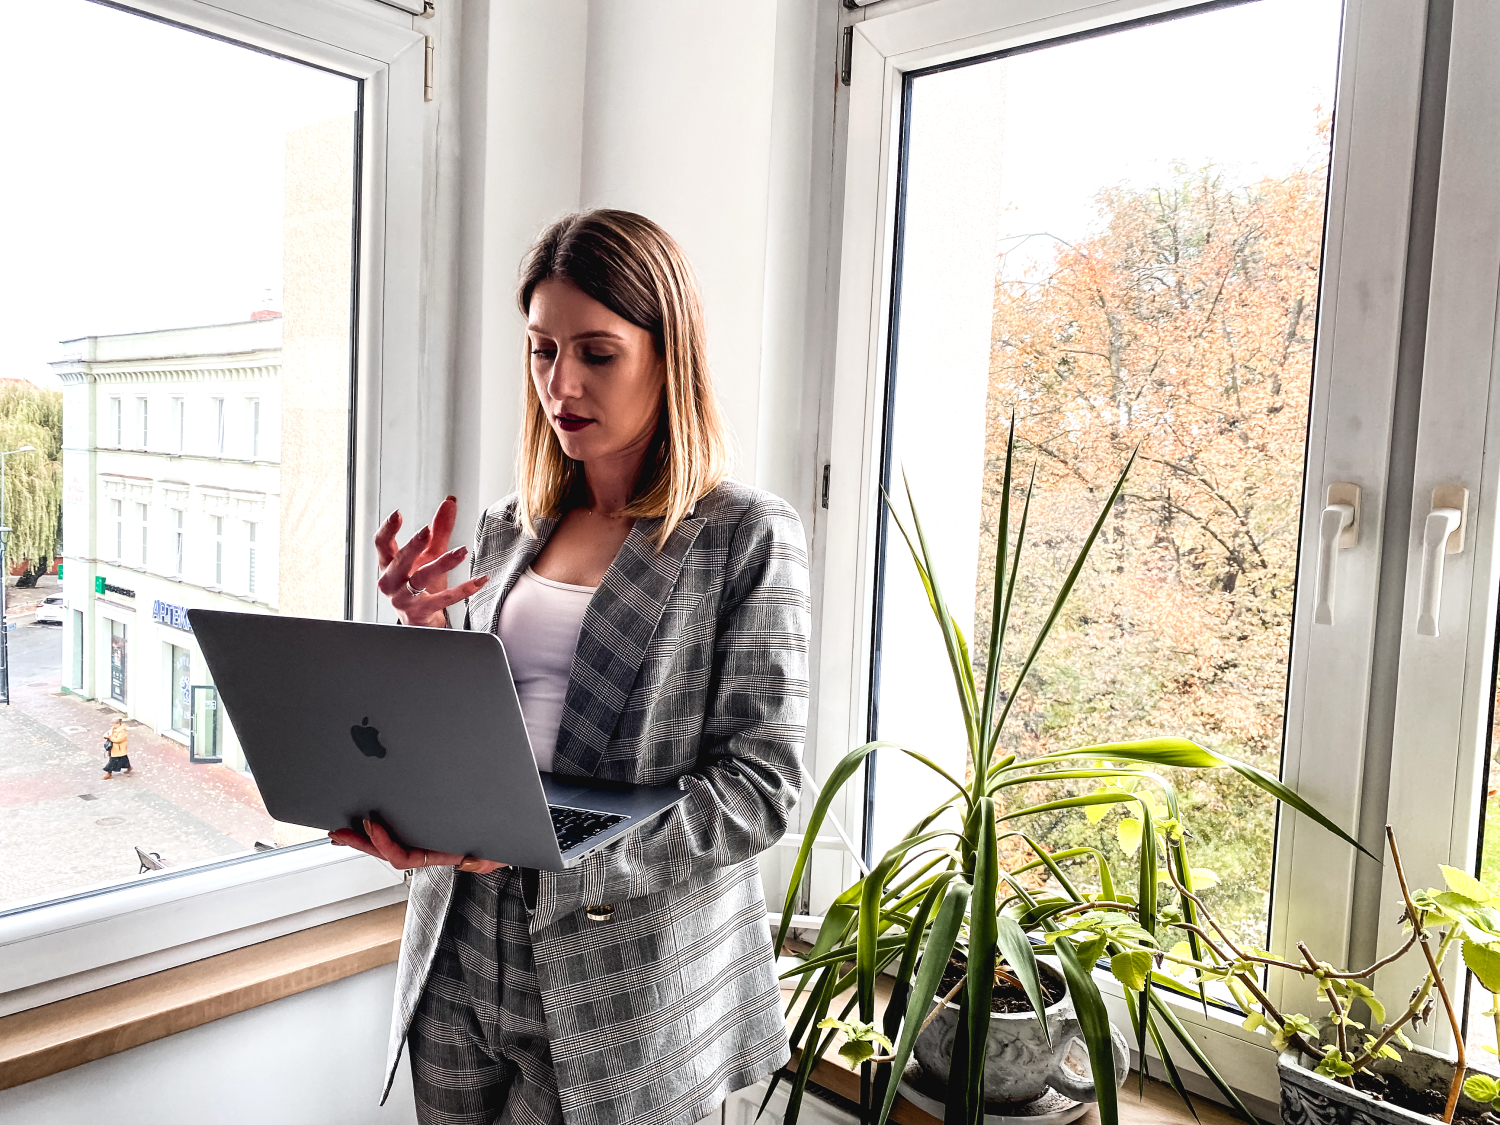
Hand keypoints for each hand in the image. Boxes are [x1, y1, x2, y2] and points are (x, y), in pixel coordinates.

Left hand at [329, 817, 505, 873]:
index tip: (370, 825)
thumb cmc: (509, 839)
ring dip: (365, 838)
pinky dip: (381, 829)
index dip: (385, 843)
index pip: (407, 856)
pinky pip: (402, 830)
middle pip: (390, 850)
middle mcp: (433, 848)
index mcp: (444, 855)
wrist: (520, 827)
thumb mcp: (498, 855)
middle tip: (338, 832)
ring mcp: (431, 839)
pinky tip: (366, 825)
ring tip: (343, 830)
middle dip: (362, 843)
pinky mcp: (431, 824)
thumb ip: (484, 861)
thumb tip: (467, 862)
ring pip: (391, 843)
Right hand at [375, 495, 488, 626]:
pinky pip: (444, 599)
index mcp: (389, 564)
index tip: (397, 514)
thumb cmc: (418, 584)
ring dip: (442, 563)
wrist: (419, 619)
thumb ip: (439, 530)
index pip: (382, 544)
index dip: (388, 529)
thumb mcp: (428, 555)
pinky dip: (463, 590)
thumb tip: (449, 503)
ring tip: (462, 552)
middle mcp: (392, 582)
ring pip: (421, 578)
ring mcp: (404, 599)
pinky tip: (479, 580)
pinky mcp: (421, 612)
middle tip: (426, 530)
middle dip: (413, 545)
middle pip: (400, 560)